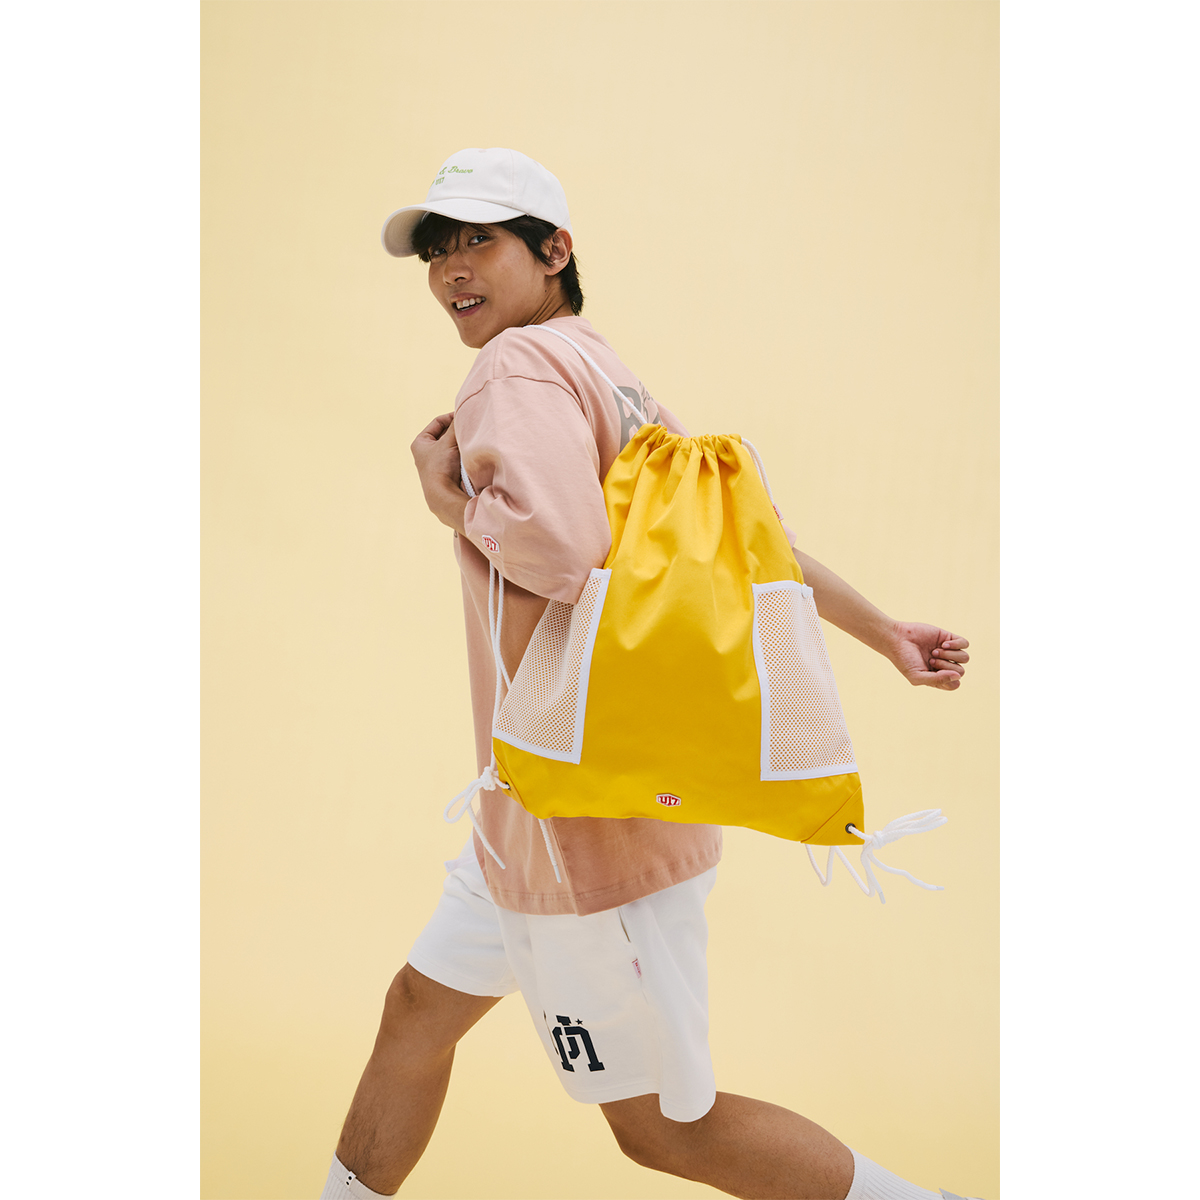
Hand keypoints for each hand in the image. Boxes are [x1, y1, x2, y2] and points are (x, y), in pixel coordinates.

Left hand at [410, 412, 467, 533]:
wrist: (443, 496)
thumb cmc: (441, 467)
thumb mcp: (449, 441)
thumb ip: (456, 425)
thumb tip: (464, 410)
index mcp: (420, 443)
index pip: (438, 423)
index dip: (451, 417)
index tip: (464, 417)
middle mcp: (426, 454)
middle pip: (445, 435)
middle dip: (457, 432)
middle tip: (470, 428)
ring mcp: (436, 465)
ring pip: (452, 447)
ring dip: (462, 443)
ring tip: (472, 440)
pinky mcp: (445, 475)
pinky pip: (457, 459)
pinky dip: (464, 455)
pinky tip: (472, 454)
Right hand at [886, 622, 969, 690]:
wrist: (897, 638)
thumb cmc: (904, 660)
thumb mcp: (917, 676)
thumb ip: (937, 680)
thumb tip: (958, 676)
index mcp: (937, 677)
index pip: (955, 683)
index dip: (949, 680)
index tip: (935, 673)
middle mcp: (944, 665)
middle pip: (961, 671)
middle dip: (946, 666)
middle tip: (930, 660)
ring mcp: (947, 651)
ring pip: (965, 658)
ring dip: (950, 656)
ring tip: (934, 652)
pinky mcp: (948, 637)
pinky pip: (965, 643)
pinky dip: (956, 645)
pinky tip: (943, 644)